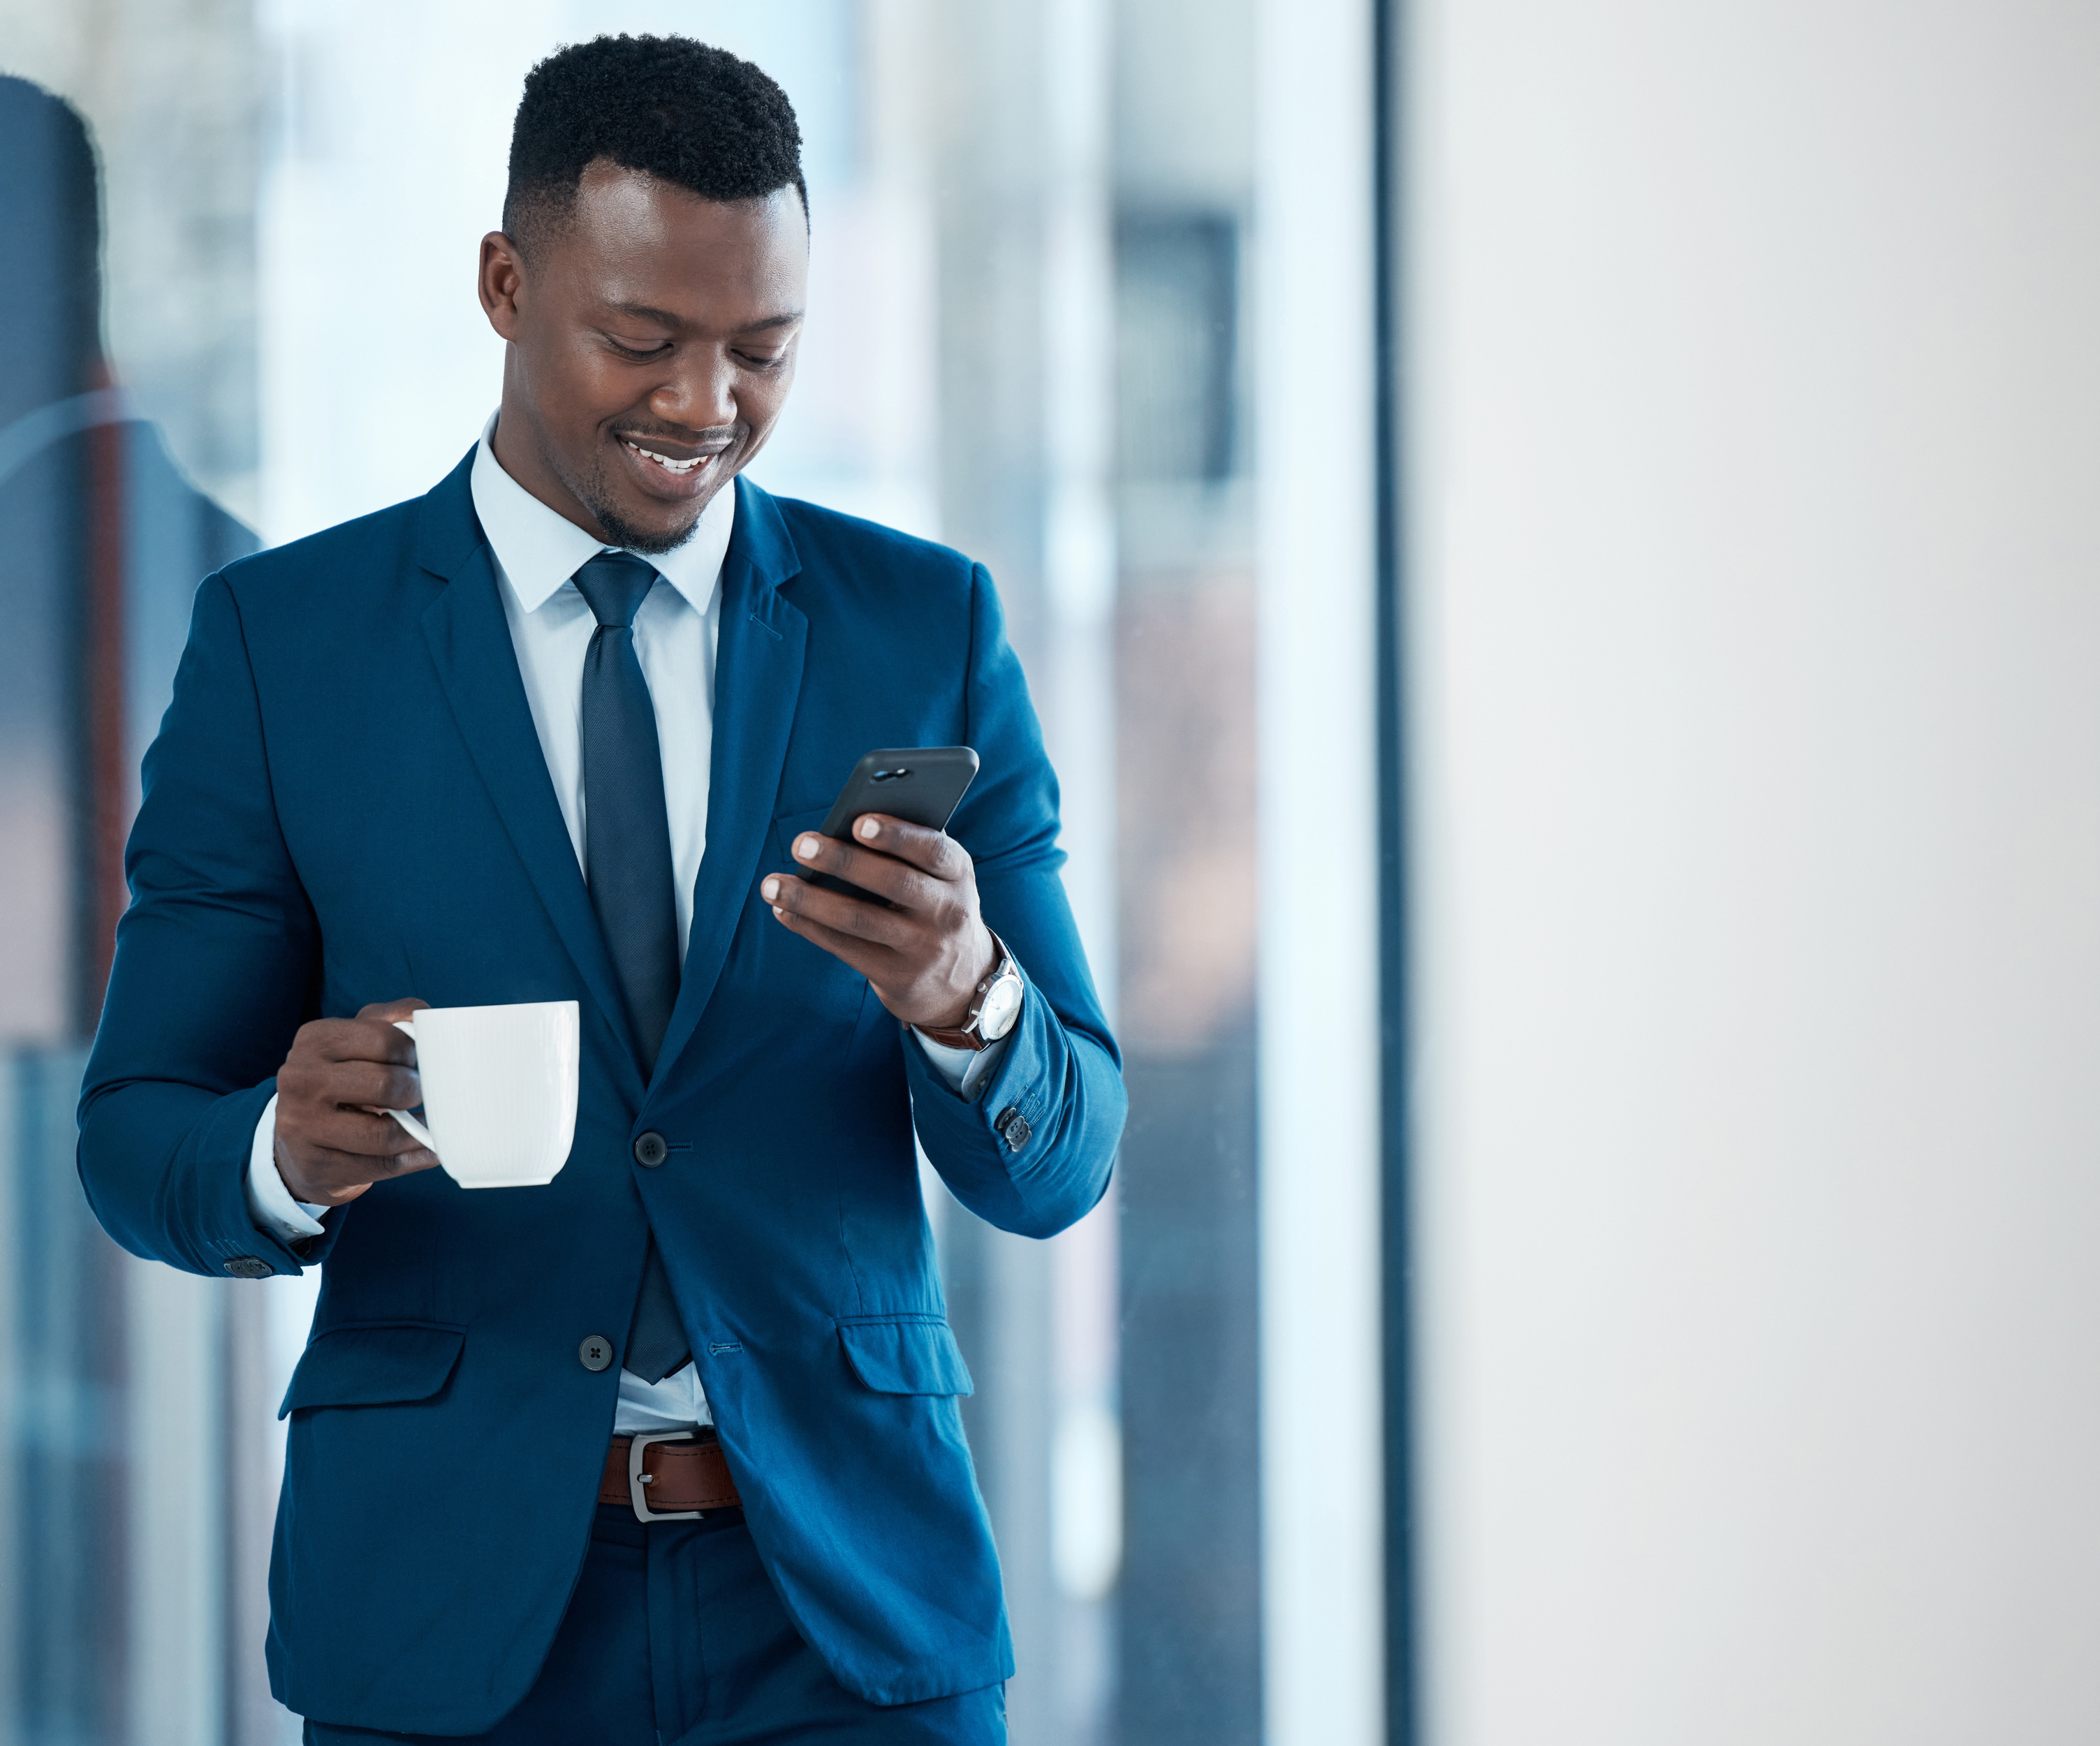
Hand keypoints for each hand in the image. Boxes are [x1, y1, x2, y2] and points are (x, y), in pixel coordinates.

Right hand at [272, 997, 438, 1206]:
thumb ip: (395, 1019)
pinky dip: (414, 1158)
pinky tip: (427, 1150)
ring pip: (385, 1135)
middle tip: (421, 1094)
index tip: (419, 1062)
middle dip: (416, 1092)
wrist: (300, 1137)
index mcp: (315, 1039)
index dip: (414, 1053)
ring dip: (419, 1132)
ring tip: (430, 1124)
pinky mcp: (316, 1165)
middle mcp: (300, 1079)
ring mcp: (302, 1125)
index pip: (385, 1039)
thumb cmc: (344, 1079)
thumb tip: (431, 1020)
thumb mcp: (359, 1039)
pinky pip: (381, 1166)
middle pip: (387, 1085)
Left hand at [760, 815, 996, 1029]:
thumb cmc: (934, 905)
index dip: (898, 836)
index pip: (933, 851)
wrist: (961, 980)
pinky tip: (784, 911)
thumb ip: (907, 853)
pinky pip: (846, 948)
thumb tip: (842, 828)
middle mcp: (948, 911)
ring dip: (810, 900)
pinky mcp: (898, 976)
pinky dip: (810, 927)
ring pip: (860, 919)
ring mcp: (923, 947)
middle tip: (801, 844)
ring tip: (772, 885)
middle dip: (843, 861)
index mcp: (959, 873)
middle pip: (893, 882)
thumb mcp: (940, 877)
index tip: (858, 822)